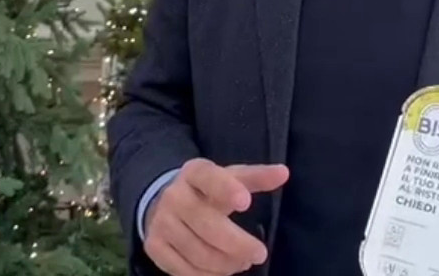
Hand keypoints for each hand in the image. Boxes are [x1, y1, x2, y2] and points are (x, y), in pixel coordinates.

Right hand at [144, 158, 288, 275]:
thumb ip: (256, 178)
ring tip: (241, 262)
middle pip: (207, 225)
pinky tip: (223, 271)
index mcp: (194, 172)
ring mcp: (161, 223)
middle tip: (259, 254)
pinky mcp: (155, 247)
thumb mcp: (230, 178)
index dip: (226, 189)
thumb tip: (283, 172)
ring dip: (226, 263)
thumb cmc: (207, 191)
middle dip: (237, 244)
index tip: (246, 202)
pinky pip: (185, 270)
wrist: (163, 203)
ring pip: (198, 252)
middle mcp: (174, 196)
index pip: (209, 177)